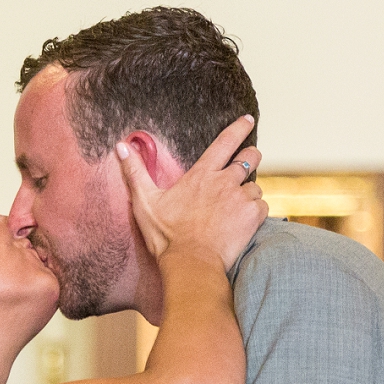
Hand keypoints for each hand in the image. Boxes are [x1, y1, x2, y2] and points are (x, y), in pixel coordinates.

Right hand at [118, 114, 267, 267]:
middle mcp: (225, 182)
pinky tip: (244, 221)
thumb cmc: (167, 236)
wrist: (190, 263)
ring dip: (249, 192)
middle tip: (246, 166)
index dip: (239, 128)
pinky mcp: (252, 217)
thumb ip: (135, 172)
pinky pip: (263, 206)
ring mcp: (241, 199)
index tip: (248, 120)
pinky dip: (256, 211)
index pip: (225, 141)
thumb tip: (120, 146)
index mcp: (202, 174)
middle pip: (250, 158)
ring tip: (236, 206)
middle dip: (251, 158)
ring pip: (256, 186)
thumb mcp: (145, 202)